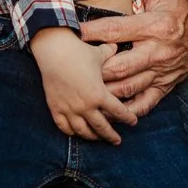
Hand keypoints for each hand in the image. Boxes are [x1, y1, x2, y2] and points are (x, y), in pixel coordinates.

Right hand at [29, 27, 138, 143]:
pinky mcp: (56, 108)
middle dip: (111, 136)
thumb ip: (111, 53)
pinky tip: (76, 133)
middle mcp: (85, 106)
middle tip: (117, 141)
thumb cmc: (79, 51)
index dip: (128, 118)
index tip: (133, 122)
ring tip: (98, 139)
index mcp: (99, 94)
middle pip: (101, 128)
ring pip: (83, 131)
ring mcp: (69, 109)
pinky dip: (72, 132)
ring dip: (92, 137)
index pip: (118, 112)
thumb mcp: (99, 53)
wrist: (53, 51)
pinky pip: (64, 127)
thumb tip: (117, 46)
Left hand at [81, 0, 187, 116]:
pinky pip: (148, 103)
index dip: (91, 33)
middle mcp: (157, 52)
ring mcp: (163, 71)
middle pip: (119, 67)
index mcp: (154, 26)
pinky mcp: (168, 84)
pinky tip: (113, 112)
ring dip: (107, 92)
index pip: (115, 31)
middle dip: (95, 70)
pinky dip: (130, 110)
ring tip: (85, 91)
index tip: (71, 33)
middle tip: (72, 70)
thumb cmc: (186, 1)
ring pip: (130, 89)